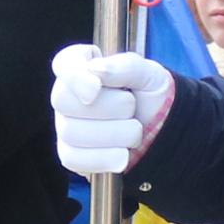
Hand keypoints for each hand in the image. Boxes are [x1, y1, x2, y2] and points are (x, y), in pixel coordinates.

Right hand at [51, 45, 175, 178]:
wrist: (160, 130)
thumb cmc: (149, 95)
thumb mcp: (148, 73)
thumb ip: (125, 66)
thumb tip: (95, 70)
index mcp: (82, 66)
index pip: (63, 64)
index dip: (76, 77)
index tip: (97, 87)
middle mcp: (66, 95)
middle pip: (63, 100)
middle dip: (108, 107)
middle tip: (131, 107)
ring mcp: (65, 126)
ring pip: (71, 132)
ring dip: (114, 134)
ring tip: (134, 130)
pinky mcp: (70, 155)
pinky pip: (73, 159)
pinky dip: (105, 158)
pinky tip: (123, 154)